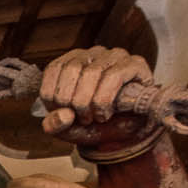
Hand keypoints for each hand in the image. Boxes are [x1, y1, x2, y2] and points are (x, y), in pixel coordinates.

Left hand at [39, 45, 158, 149]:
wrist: (127, 134)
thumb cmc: (95, 125)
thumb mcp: (68, 128)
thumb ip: (55, 124)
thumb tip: (63, 115)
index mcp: (72, 61)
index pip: (54, 68)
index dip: (52, 96)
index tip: (63, 114)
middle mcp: (93, 53)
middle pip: (71, 69)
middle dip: (71, 101)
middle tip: (80, 119)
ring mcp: (115, 56)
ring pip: (92, 72)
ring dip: (88, 102)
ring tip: (92, 118)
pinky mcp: (135, 64)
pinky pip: (113, 77)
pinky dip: (104, 100)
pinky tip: (104, 114)